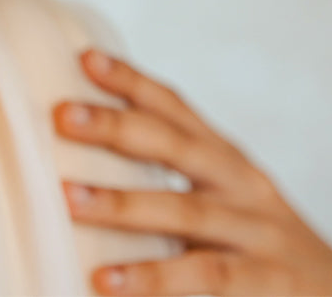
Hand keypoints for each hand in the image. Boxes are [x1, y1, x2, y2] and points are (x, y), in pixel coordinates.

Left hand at [52, 48, 331, 296]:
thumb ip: (173, 182)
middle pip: (177, 145)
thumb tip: (85, 165)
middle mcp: (244, 185)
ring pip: (186, 211)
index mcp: (227, 161)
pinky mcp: (269, 282)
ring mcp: (260, 232)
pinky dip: (153, 279)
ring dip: (123, 205)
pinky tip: (106, 280)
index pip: (177, 110)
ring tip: (69, 199)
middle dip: (118, 126)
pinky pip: (205, 276)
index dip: (133, 81)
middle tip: (62, 114)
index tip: (84, 58)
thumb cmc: (260, 251)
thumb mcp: (225, 202)